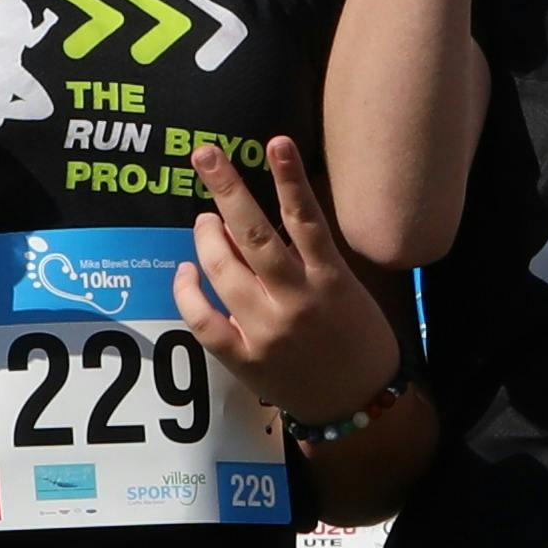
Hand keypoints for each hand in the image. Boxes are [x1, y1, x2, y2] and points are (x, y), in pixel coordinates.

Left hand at [180, 137, 402, 419]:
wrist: (358, 405)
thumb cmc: (360, 340)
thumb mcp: (350, 292)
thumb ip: (315, 259)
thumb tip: (275, 221)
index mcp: (331, 280)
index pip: (307, 218)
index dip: (290, 178)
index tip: (275, 142)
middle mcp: (296, 300)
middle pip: (254, 236)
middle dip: (227, 190)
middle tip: (205, 155)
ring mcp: (266, 330)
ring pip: (223, 270)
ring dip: (207, 237)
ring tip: (205, 218)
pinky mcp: (244, 357)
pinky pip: (203, 318)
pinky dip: (189, 290)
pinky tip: (186, 270)